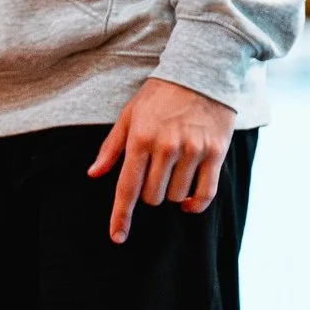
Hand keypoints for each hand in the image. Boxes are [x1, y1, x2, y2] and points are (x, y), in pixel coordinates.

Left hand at [89, 80, 234, 239]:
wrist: (201, 72)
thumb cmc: (160, 95)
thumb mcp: (130, 115)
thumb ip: (112, 147)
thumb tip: (94, 174)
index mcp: (141, 139)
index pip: (127, 188)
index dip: (121, 216)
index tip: (118, 237)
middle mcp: (167, 147)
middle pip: (153, 197)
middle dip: (150, 194)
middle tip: (155, 175)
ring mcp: (193, 150)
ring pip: (177, 197)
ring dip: (172, 195)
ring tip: (174, 174)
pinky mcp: (215, 153)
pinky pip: (205, 193)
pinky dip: (195, 203)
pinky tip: (189, 201)